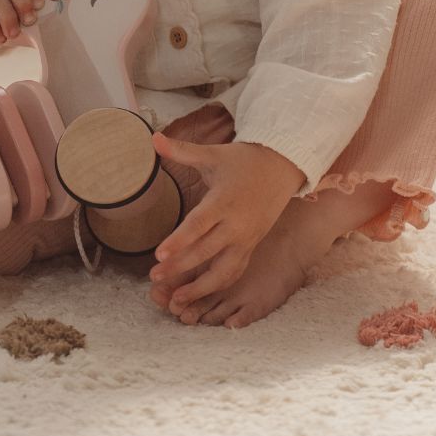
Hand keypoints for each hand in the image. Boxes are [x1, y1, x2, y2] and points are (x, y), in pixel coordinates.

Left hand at [148, 134, 304, 312]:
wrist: (282, 168)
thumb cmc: (242, 161)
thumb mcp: (213, 154)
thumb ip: (182, 151)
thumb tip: (153, 137)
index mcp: (224, 201)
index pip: (198, 225)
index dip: (179, 241)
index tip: (159, 255)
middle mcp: (237, 225)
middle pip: (206, 252)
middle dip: (180, 267)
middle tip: (154, 277)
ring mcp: (246, 239)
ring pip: (223, 271)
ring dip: (199, 287)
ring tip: (175, 299)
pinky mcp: (251, 247)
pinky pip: (234, 272)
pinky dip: (217, 286)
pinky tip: (198, 295)